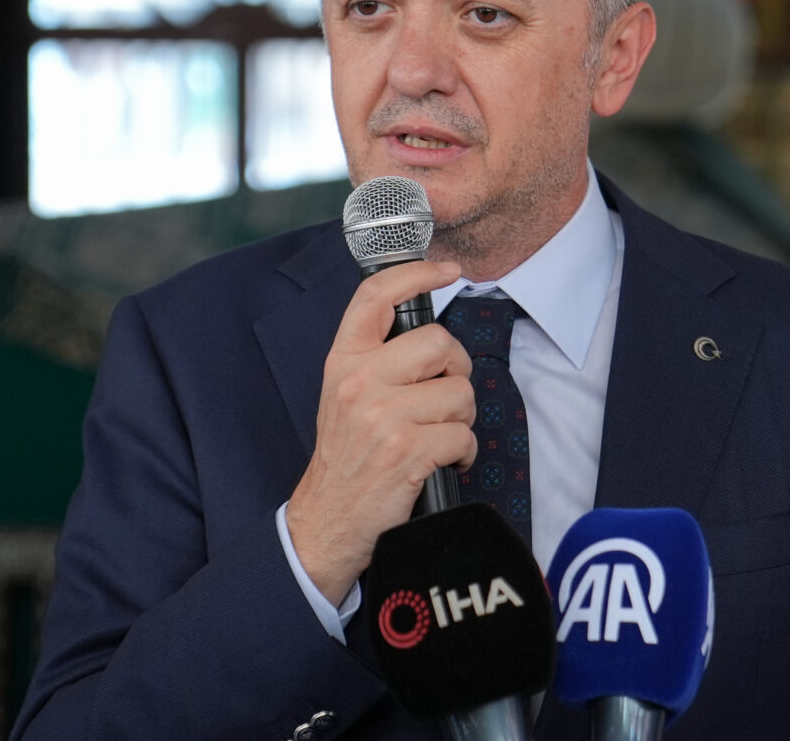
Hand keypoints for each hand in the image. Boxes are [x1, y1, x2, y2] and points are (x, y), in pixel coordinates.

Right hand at [285, 260, 474, 602]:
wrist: (326, 520)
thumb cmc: (347, 455)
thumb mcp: (344, 393)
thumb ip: (376, 357)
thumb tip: (428, 329)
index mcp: (343, 361)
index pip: (376, 296)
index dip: (417, 273)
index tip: (446, 269)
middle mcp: (359, 382)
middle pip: (439, 344)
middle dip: (456, 371)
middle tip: (444, 395)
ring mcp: (382, 417)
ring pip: (459, 393)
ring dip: (461, 418)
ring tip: (438, 434)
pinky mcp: (406, 452)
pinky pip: (463, 436)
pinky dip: (463, 452)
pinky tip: (444, 460)